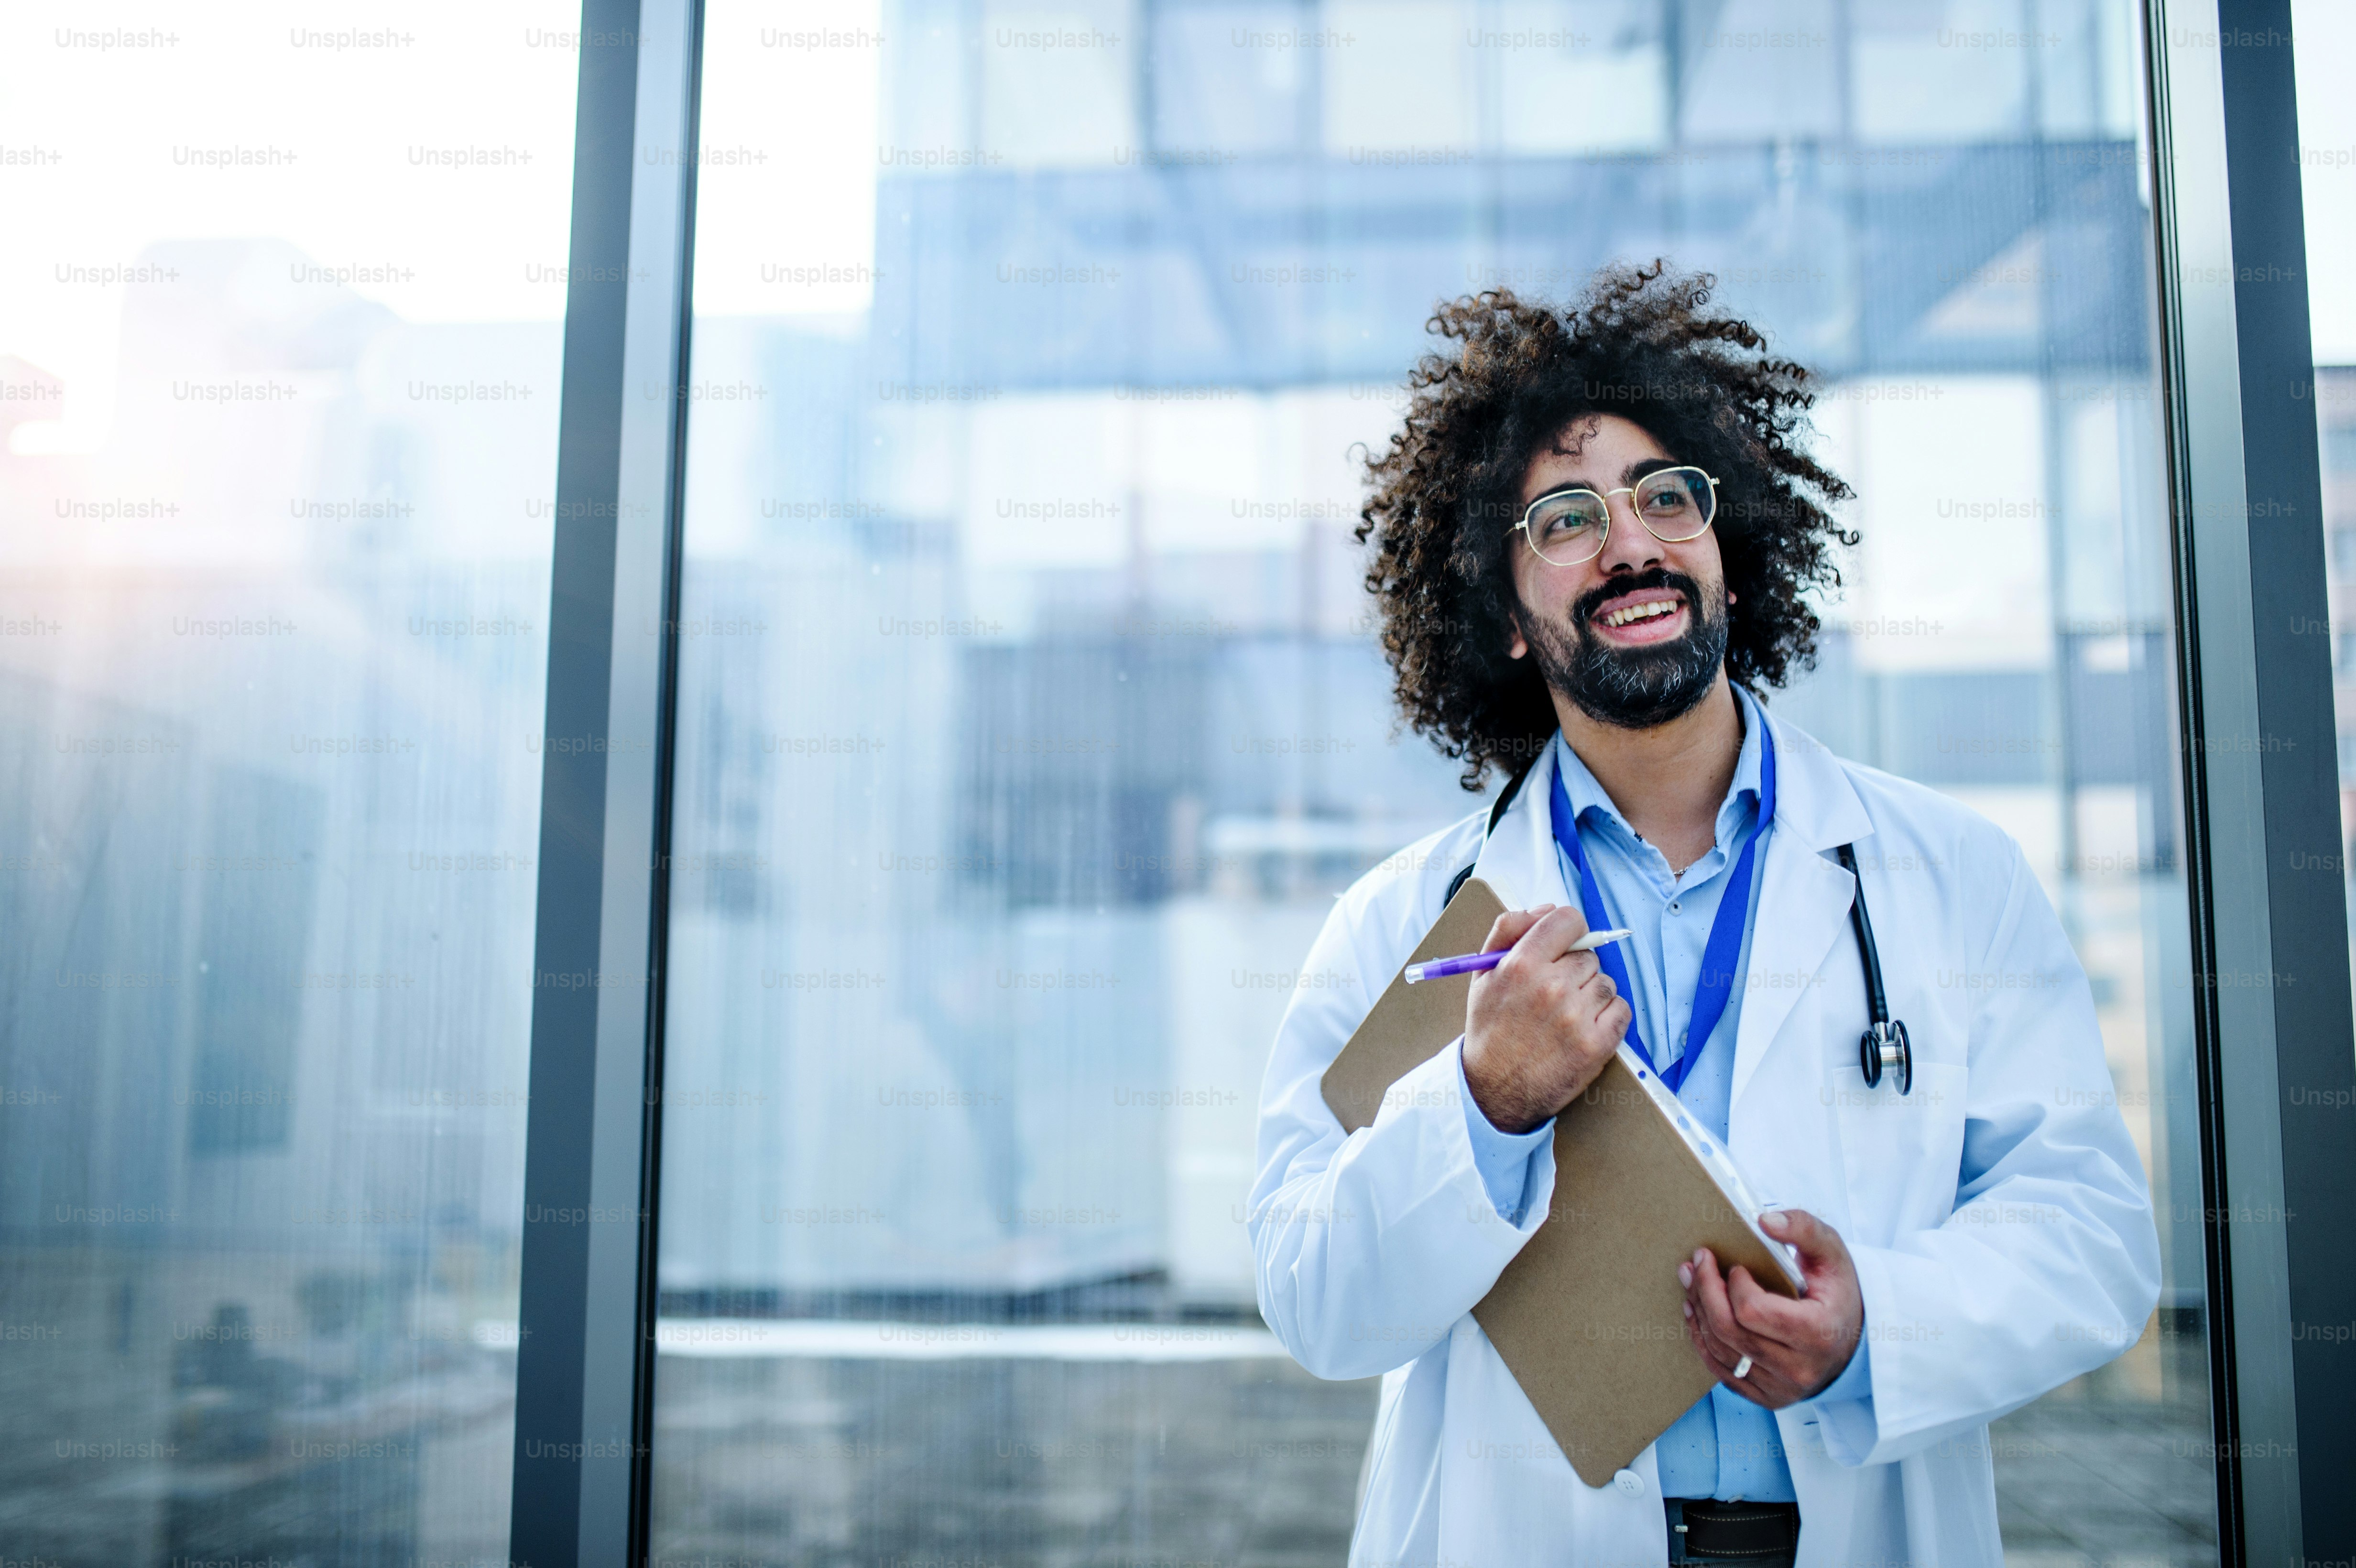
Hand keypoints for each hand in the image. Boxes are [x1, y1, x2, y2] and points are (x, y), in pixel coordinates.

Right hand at [1461, 905, 1630, 1134]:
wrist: (1494, 1090)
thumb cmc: (1491, 1029)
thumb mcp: (1483, 973)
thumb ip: (1509, 929)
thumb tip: (1547, 908)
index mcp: (1521, 964)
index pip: (1567, 920)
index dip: (1568, 930)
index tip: (1564, 945)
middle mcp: (1551, 987)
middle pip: (1588, 955)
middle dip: (1575, 969)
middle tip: (1555, 993)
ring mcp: (1576, 1017)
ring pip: (1605, 981)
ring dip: (1592, 994)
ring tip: (1568, 1014)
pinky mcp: (1596, 1044)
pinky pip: (1621, 1009)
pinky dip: (1609, 1017)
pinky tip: (1586, 1028)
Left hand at [1678, 1209, 1863, 1407]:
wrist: (1854, 1339)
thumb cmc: (1838, 1292)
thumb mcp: (1831, 1252)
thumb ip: (1803, 1228)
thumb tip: (1764, 1220)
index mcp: (1818, 1333)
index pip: (1753, 1311)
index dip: (1734, 1285)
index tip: (1735, 1266)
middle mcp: (1800, 1369)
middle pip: (1729, 1331)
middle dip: (1705, 1291)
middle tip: (1697, 1262)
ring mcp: (1782, 1388)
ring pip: (1720, 1350)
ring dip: (1698, 1311)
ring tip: (1691, 1281)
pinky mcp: (1767, 1397)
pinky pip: (1721, 1371)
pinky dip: (1702, 1339)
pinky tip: (1696, 1312)